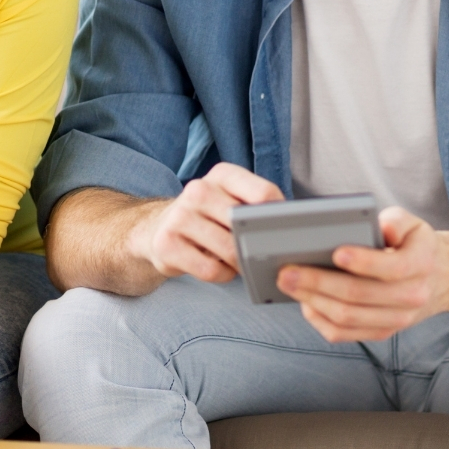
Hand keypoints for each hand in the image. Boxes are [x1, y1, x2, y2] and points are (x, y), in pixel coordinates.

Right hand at [130, 162, 283, 283]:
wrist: (158, 229)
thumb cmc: (208, 217)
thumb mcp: (231, 201)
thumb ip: (256, 206)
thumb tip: (290, 227)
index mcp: (221, 175)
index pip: (263, 193)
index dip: (278, 218)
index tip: (281, 231)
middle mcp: (198, 190)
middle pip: (245, 226)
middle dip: (256, 245)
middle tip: (259, 253)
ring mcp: (180, 216)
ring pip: (229, 250)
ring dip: (239, 263)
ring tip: (236, 260)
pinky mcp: (167, 244)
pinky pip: (210, 269)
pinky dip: (222, 274)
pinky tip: (218, 267)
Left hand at [277, 207, 448, 342]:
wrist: (439, 279)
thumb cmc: (413, 245)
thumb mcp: (412, 224)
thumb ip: (395, 221)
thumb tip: (375, 227)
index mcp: (421, 264)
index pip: (392, 268)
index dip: (363, 262)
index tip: (335, 252)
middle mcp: (411, 297)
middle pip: (359, 295)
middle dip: (319, 283)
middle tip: (288, 270)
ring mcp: (396, 320)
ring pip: (348, 317)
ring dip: (313, 301)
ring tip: (288, 284)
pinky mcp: (380, 332)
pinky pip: (344, 334)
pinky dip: (319, 320)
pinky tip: (303, 302)